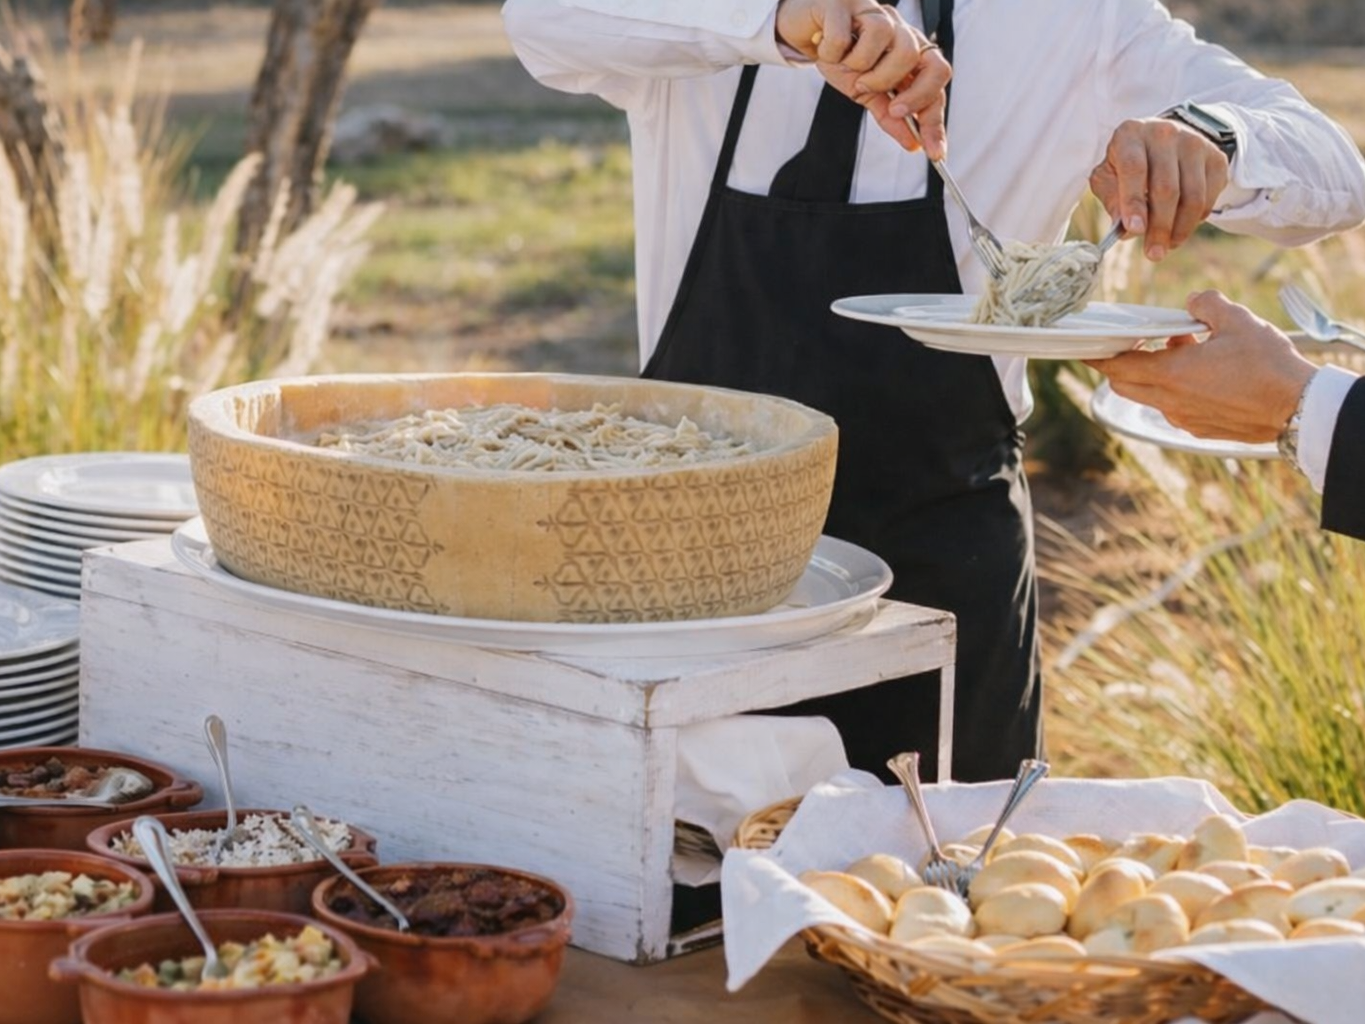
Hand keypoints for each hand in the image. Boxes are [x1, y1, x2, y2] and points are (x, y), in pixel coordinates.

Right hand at [775, 0, 950, 158]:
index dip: (936, 116)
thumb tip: (913, 143)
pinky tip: (826, 50)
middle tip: (891, 109)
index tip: (934, 151)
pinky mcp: (846, 2)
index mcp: (908, 49)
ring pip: (892, 45)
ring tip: (849, 69)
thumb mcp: (864, 93)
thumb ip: (889, 115)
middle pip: (926, 60)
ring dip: (867, 72)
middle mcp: (898, 28)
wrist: (803, 29)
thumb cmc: (839, 57)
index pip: (936, 79)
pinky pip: (845, 36)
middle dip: (911, 94)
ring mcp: (875, 12)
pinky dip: (832, 52)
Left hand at [1084, 290, 1316, 442]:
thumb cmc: (1268, 366)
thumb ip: (1207, 305)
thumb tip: (1193, 301)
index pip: (1117, 367)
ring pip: (1151, 395)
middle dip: (1119, 365)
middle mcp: (1170, 402)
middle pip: (1125, 385)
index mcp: (1171, 375)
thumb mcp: (1237, 321)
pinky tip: (1200, 369)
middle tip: (1125, 344)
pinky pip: (1174, 407)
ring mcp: (1184, 418)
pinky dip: (1174, 387)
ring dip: (1154, 373)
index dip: (1097, 357)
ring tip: (1181, 346)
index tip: (1085, 348)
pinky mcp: (1200, 428)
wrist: (1297, 409)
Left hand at [1089, 118, 1229, 261]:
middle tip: (1153, 254)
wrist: (1164, 141)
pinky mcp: (1216, 158)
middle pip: (1167, 189)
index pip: (1134, 169)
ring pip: (1192, 196)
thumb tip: (1124, 228)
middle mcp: (1165, 134)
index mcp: (1131, 134)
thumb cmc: (1128, 164)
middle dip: (1159, 227)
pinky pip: (1209, 197)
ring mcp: (1195, 143)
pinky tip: (1181, 227)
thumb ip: (1111, 198)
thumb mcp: (1108, 176)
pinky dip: (1195, 219)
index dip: (1134, 202)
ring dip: (1180, 229)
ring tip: (1167, 246)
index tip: (1134, 231)